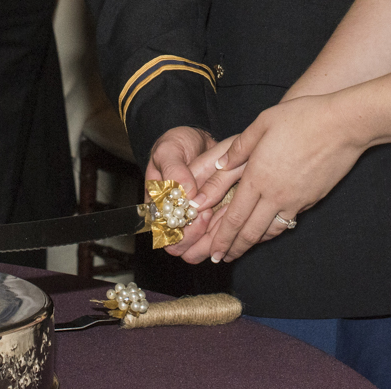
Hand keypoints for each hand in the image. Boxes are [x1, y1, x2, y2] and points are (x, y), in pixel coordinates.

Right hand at [145, 126, 218, 257]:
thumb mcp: (169, 149)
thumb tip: (184, 194)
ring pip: (198, 249)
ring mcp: (190, 222)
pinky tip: (233, 211)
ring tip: (226, 212)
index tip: (200, 211)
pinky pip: (215, 238)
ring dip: (213, 237)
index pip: (164, 233)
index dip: (182, 229)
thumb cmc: (176, 144)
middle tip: (211, 213)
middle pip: (180, 248)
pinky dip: (225, 230)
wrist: (197, 139)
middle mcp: (172, 219)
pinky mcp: (208, 220)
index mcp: (157, 207)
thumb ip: (174, 169)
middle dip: (199, 237)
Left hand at [195, 94, 364, 265]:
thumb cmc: (302, 118)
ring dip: (255, 242)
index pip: (234, 217)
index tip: (214, 251)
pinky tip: (270, 228)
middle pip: (251, 231)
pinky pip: (289, 219)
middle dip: (234, 248)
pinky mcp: (312, 199)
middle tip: (223, 259)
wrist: (343, 126)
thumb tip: (220, 163)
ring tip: (243, 249)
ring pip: (272, 230)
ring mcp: (296, 200)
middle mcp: (275, 194)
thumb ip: (240, 146)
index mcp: (258, 177)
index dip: (222, 238)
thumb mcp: (263, 123)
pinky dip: (276, 229)